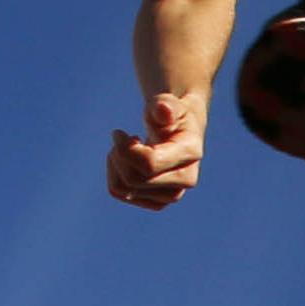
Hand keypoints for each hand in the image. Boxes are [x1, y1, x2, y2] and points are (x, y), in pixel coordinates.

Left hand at [112, 91, 207, 210]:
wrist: (179, 132)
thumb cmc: (170, 115)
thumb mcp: (167, 103)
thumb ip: (164, 105)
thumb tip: (163, 110)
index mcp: (190, 153)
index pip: (149, 165)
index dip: (124, 149)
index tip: (117, 133)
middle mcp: (186, 180)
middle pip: (133, 180)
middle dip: (119, 155)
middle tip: (123, 137)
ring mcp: (171, 195)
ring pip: (123, 189)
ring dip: (115, 164)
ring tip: (126, 148)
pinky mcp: (157, 202)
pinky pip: (120, 193)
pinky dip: (115, 174)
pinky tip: (127, 161)